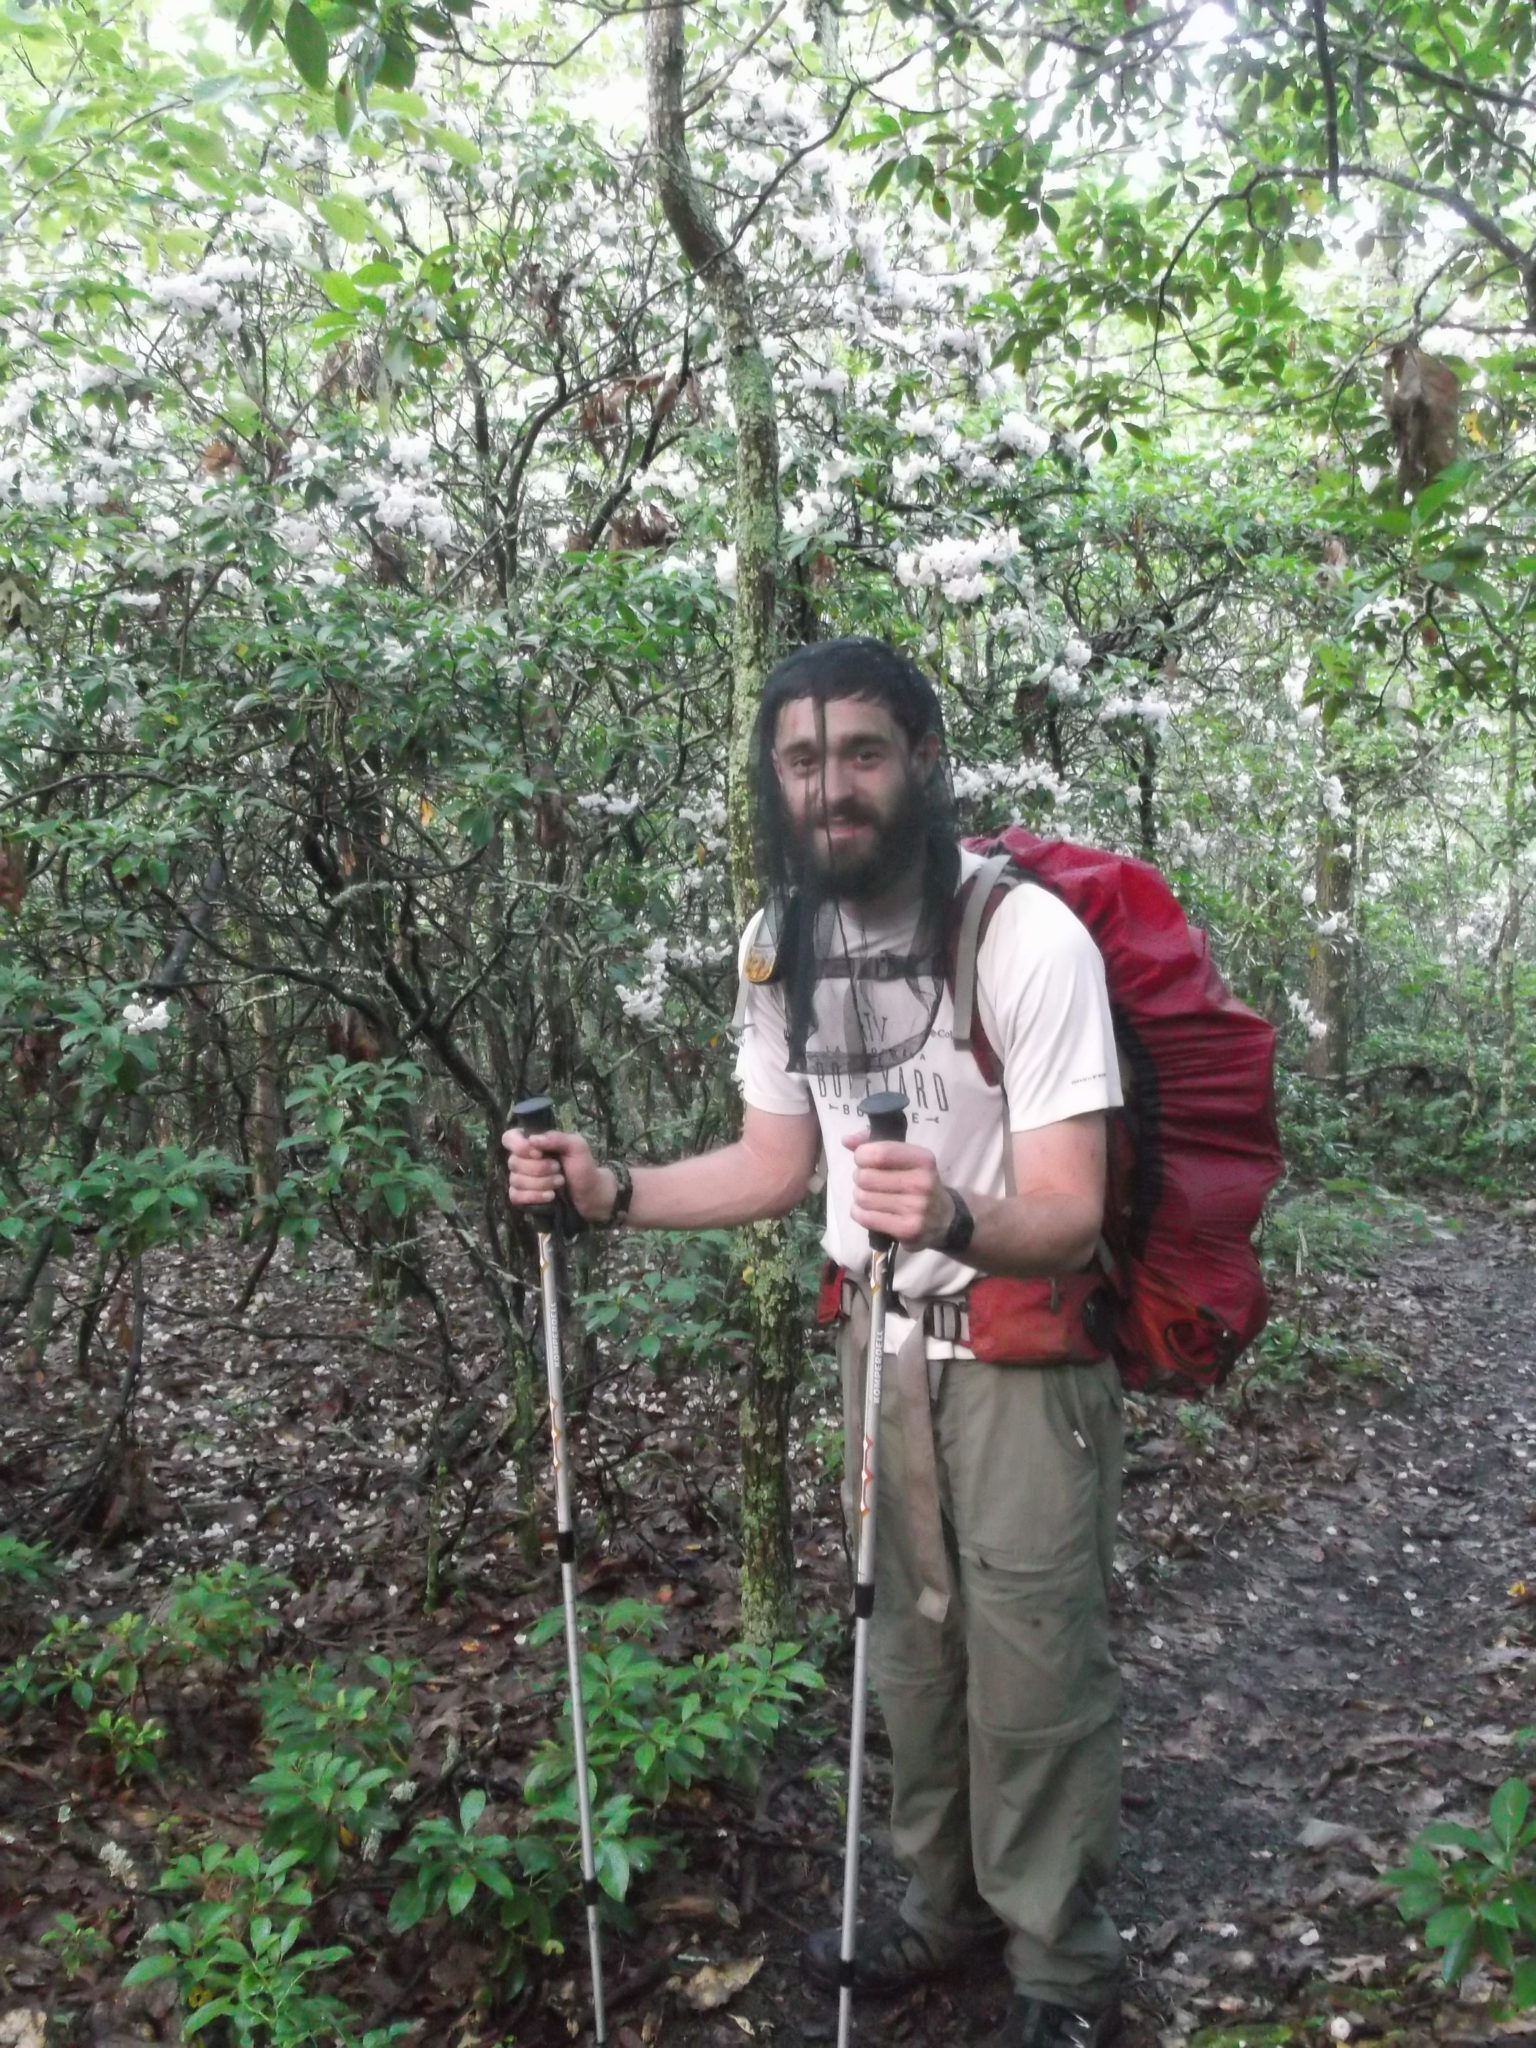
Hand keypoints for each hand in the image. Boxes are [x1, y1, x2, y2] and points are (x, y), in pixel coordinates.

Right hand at [501, 1127, 615, 1225]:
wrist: (591, 1195)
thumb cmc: (584, 1167)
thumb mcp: (577, 1146)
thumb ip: (557, 1138)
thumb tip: (533, 1139)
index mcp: (534, 1144)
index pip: (509, 1138)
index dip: (519, 1146)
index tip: (538, 1153)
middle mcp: (524, 1160)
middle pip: (513, 1162)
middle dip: (539, 1168)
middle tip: (559, 1169)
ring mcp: (522, 1179)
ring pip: (516, 1180)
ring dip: (541, 1183)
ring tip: (560, 1183)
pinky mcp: (523, 1197)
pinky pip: (515, 1196)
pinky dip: (533, 1197)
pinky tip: (550, 1196)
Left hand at [842, 1132, 955, 1249]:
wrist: (944, 1219)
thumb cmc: (918, 1183)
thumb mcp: (906, 1159)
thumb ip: (876, 1144)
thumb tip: (846, 1140)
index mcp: (923, 1159)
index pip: (880, 1153)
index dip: (862, 1155)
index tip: (863, 1160)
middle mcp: (922, 1183)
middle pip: (865, 1177)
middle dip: (860, 1178)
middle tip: (868, 1182)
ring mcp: (916, 1208)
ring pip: (862, 1198)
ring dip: (859, 1196)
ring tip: (871, 1197)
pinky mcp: (907, 1229)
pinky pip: (865, 1217)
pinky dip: (859, 1213)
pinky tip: (870, 1211)